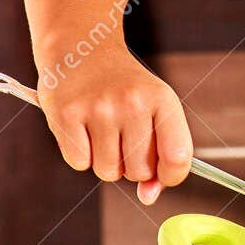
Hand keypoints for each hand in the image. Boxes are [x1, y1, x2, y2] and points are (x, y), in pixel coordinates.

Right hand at [36, 49, 192, 204]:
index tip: (162, 173)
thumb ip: (159, 154)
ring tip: (102, 130)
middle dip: (132, 165)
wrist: (82, 48)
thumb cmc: (123, 88)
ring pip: (108, 172)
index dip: (171, 176)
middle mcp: (132, 102)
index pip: (178, 157)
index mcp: (162, 99)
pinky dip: (80, 154)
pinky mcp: (65, 114)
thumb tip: (149, 197)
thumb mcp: (153, 109)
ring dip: (104, 161)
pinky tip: (81, 127)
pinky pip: (79, 163)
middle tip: (123, 137)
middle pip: (139, 172)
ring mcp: (98, 108)